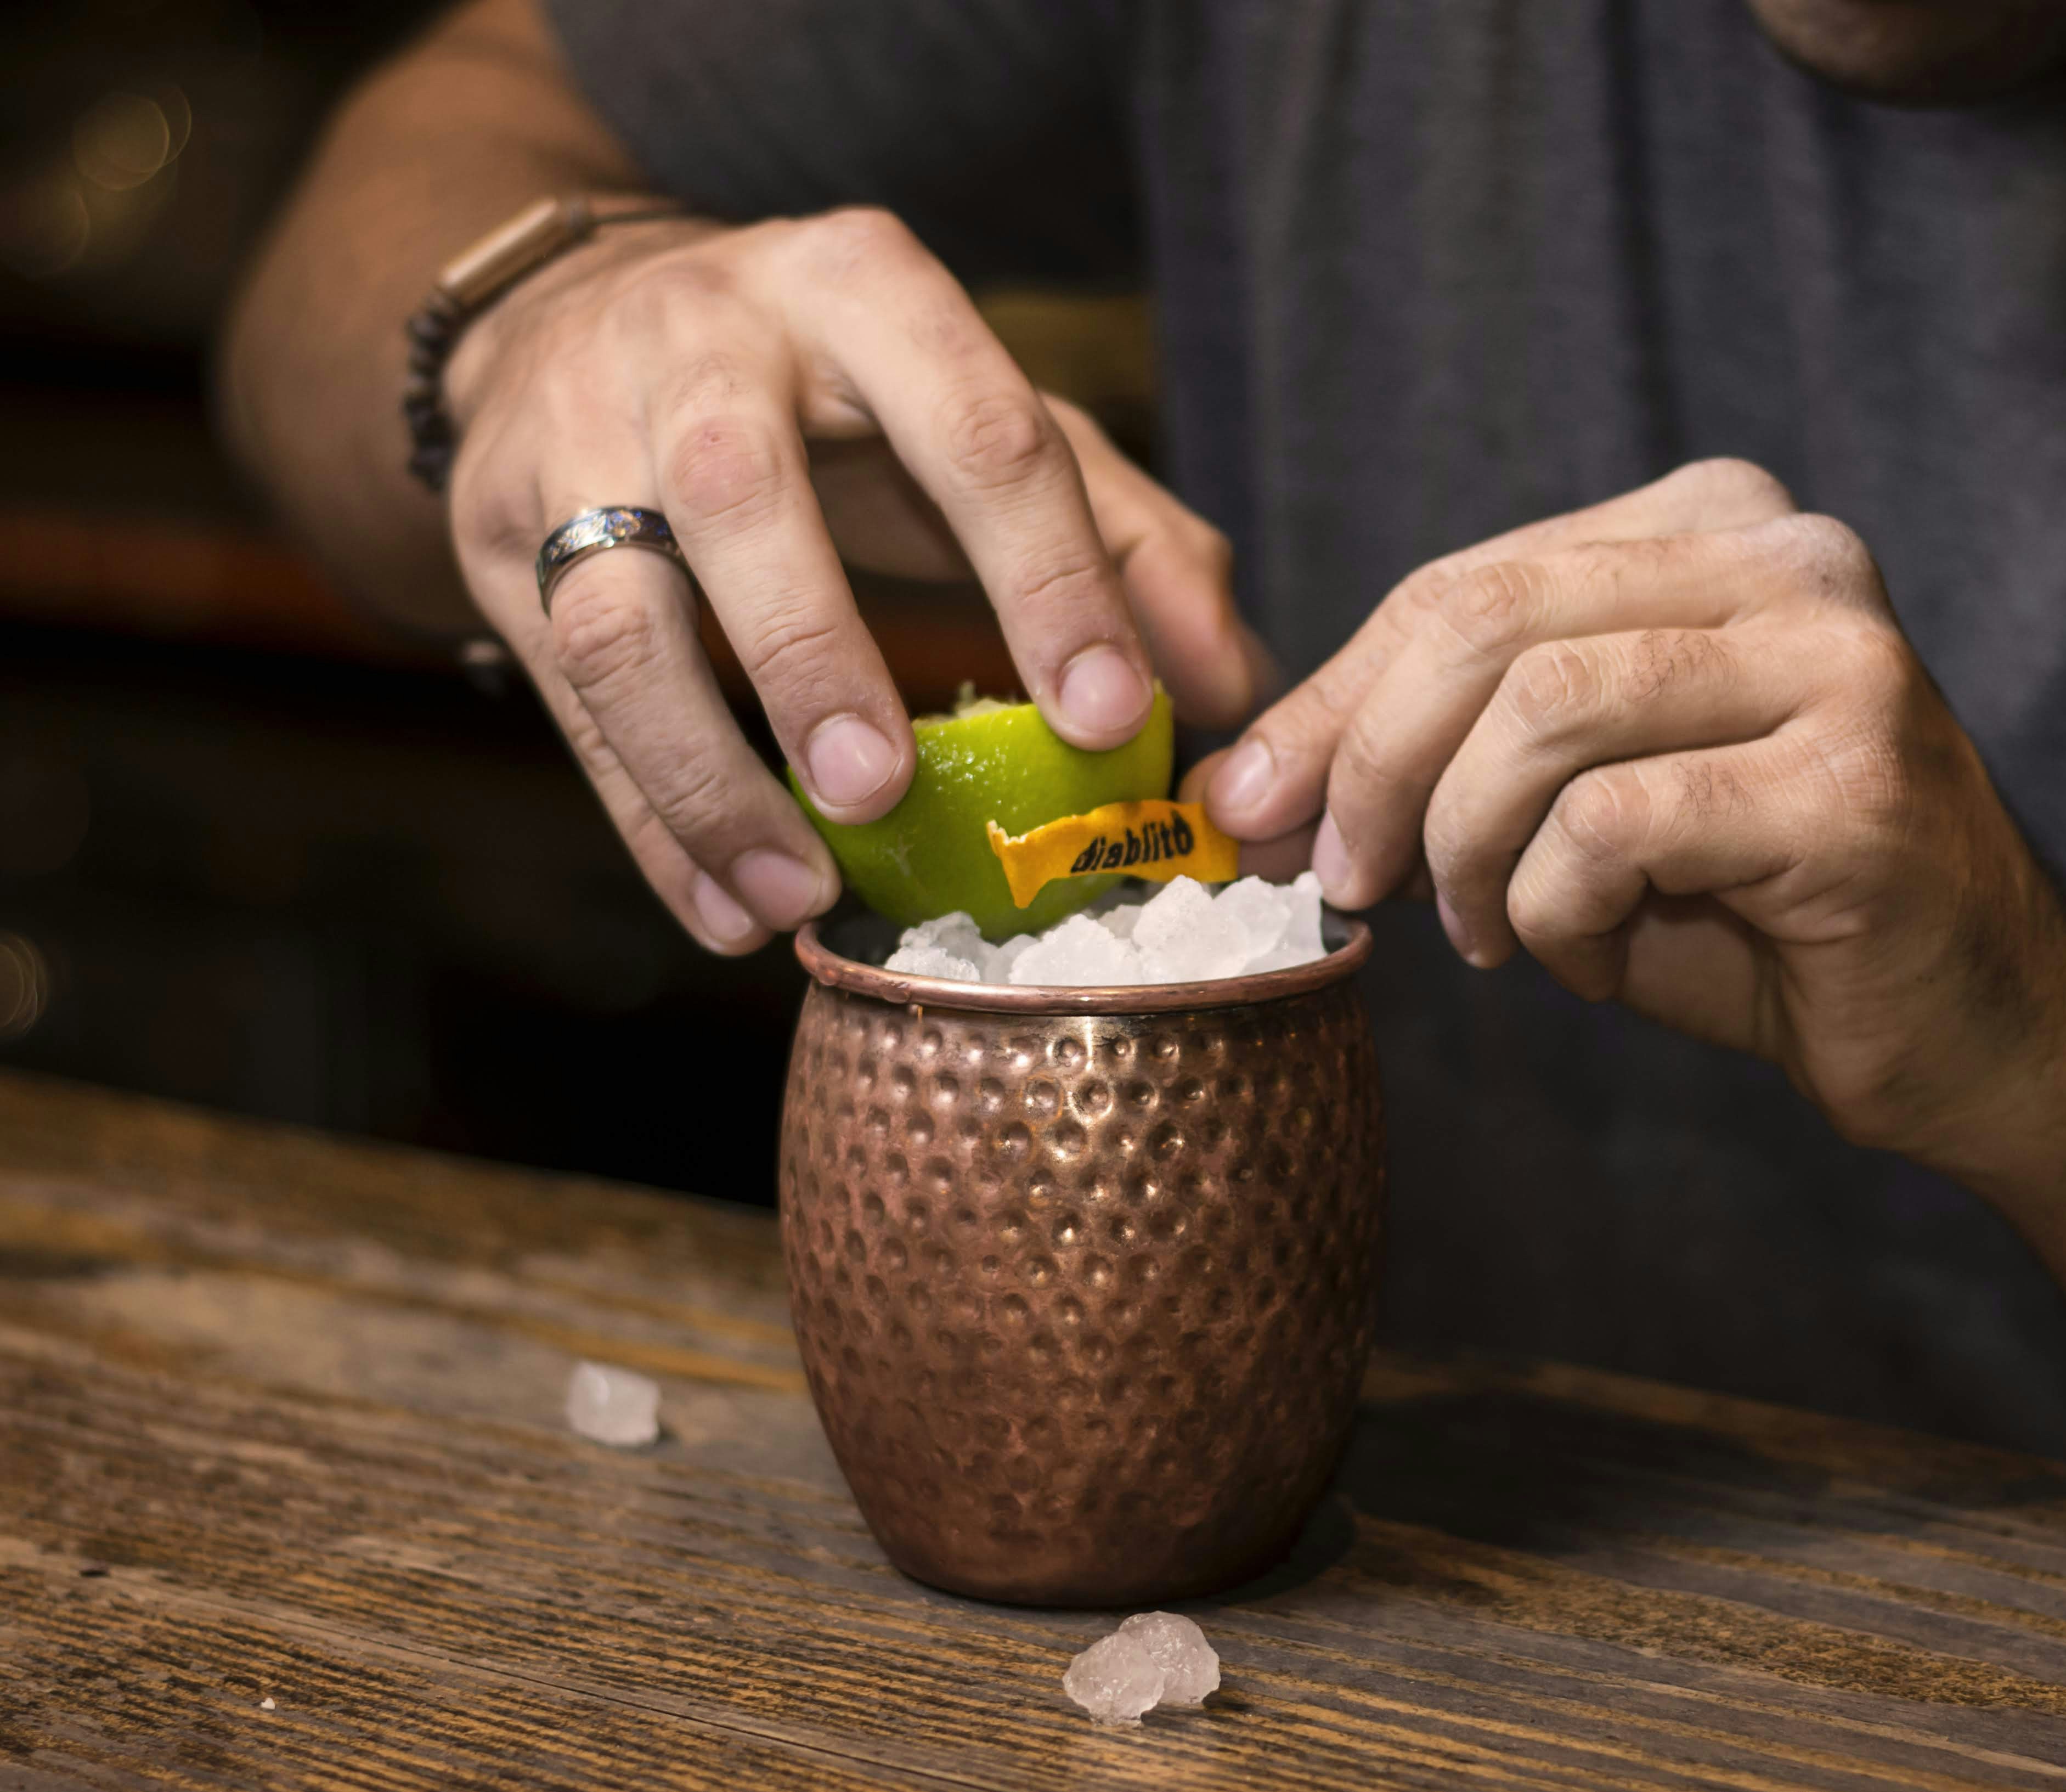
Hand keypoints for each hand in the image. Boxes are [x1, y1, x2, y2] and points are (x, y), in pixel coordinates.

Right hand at [443, 207, 1262, 951]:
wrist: (588, 315)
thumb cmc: (845, 393)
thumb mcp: (994, 416)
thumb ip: (1130, 538)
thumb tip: (1229, 684)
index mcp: (863, 287)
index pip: (976, 428)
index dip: (1048, 578)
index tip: (1111, 719)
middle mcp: (704, 337)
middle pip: (742, 493)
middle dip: (814, 652)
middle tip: (889, 792)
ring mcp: (578, 426)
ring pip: (615, 610)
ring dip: (704, 771)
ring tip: (800, 892)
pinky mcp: (497, 523)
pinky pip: (563, 697)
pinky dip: (652, 823)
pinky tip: (730, 912)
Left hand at [1186, 459, 2065, 1163]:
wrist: (1982, 1034)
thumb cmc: (1763, 922)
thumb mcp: (1581, 803)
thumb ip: (1453, 756)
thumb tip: (1260, 785)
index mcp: (1719, 525)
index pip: (1470, 582)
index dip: (1335, 701)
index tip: (1253, 806)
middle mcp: (1792, 557)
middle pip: (1488, 623)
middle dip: (1371, 765)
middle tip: (1343, 882)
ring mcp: (1840, 659)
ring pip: (1543, 715)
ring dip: (1471, 852)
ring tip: (1493, 935)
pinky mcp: (1857, 780)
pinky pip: (1615, 828)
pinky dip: (1563, 917)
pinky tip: (1601, 959)